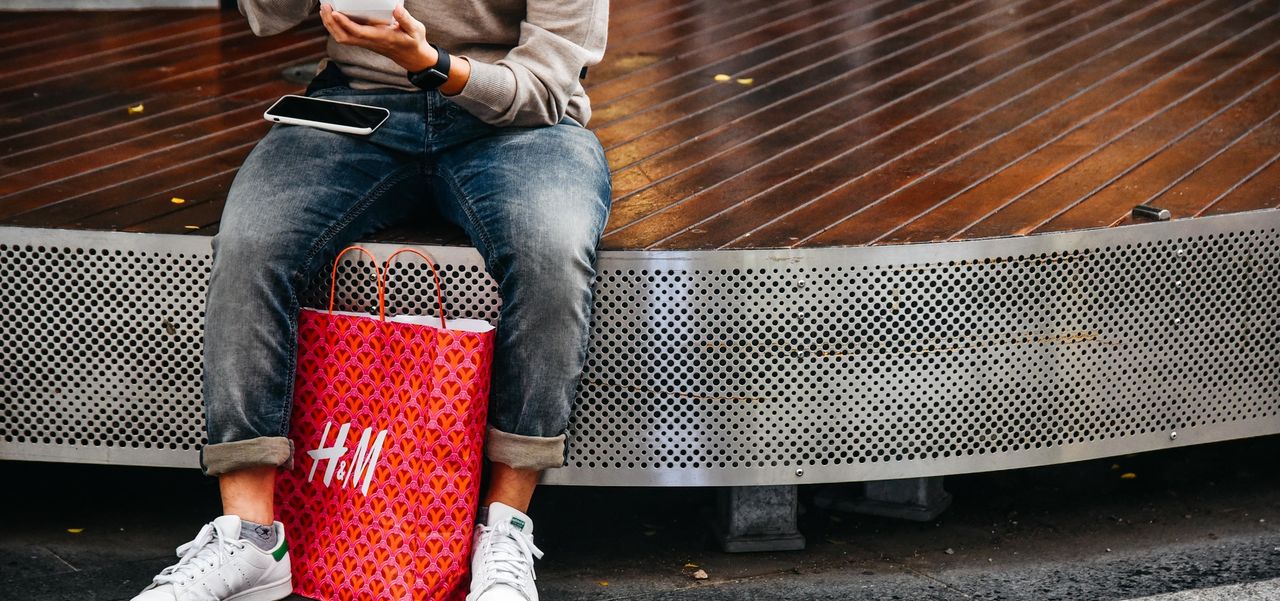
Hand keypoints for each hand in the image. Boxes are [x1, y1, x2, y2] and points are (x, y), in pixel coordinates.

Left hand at [319, 4, 437, 71]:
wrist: (413, 58)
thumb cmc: (414, 42)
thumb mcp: (416, 29)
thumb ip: (406, 19)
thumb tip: (396, 8)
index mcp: (382, 38)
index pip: (359, 32)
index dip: (345, 23)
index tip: (334, 12)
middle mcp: (371, 42)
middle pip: (345, 37)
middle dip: (331, 23)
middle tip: (324, 7)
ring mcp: (366, 43)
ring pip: (343, 38)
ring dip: (331, 25)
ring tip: (324, 10)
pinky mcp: (365, 42)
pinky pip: (346, 37)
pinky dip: (336, 27)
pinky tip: (333, 16)